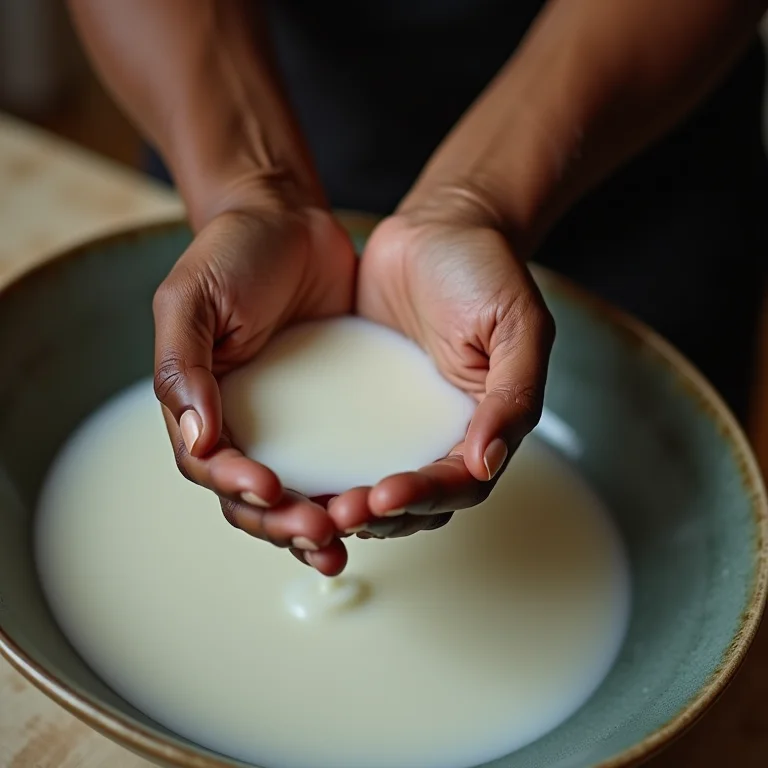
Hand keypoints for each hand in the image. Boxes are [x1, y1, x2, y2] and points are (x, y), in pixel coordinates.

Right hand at [152, 197, 355, 574]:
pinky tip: (372, 510)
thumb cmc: (231, 254)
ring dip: (313, 526)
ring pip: (295, 494)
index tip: (268, 488)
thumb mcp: (192, 299)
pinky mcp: (332, 412)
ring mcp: (288, 423)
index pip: (210, 465)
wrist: (288, 220)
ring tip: (343, 546)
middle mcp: (242, 423)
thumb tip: (196, 440)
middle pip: (252, 498)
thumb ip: (183, 367)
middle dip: (281, 522)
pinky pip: (337, 462)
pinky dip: (348, 491)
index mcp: (200, 404)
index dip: (234, 486)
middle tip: (319, 533)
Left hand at [328, 209, 554, 538]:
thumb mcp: (519, 326)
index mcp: (483, 427)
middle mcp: (439, 435)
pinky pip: (338, 446)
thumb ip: (513, 396)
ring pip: (371, 487)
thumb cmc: (486, 271)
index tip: (384, 496)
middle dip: (376, 515)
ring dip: (344, 504)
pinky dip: (320, 467)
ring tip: (309, 507)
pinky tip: (290, 474)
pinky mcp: (357, 404)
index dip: (423, 499)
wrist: (438, 227)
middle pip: (412, 503)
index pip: (458, 484)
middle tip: (338, 514)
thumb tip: (486, 462)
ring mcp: (395, 423)